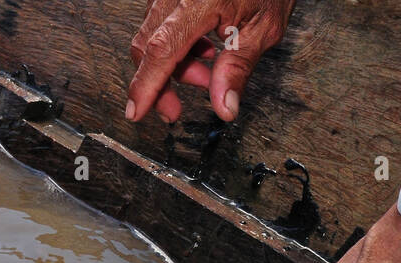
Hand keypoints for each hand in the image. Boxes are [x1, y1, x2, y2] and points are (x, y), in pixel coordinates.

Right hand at [127, 0, 296, 122]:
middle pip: (148, 47)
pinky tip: (200, 51)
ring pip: (153, 37)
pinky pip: (161, 23)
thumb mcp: (264, 27)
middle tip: (175, 109)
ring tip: (204, 75)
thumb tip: (224, 106)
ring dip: (172, 65)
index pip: (163, 49)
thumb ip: (238, 68)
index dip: (147, 85)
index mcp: (200, 1)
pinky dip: (174, 45)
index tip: (136, 112)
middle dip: (159, 84)